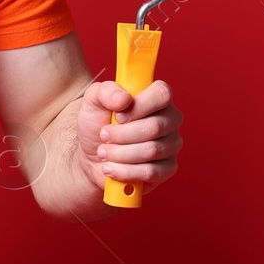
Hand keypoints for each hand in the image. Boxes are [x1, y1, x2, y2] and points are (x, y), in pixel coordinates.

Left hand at [73, 79, 182, 199]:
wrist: (91, 156)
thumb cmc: (97, 124)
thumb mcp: (93, 101)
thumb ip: (106, 92)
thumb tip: (125, 98)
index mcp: (157, 98)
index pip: (162, 95)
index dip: (139, 106)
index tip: (117, 116)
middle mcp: (170, 120)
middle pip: (154, 127)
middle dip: (122, 134)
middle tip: (104, 136)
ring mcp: (171, 145)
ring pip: (151, 151)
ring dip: (120, 153)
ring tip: (103, 152)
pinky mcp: (168, 168)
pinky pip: (152, 172)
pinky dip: (125, 171)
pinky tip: (111, 168)